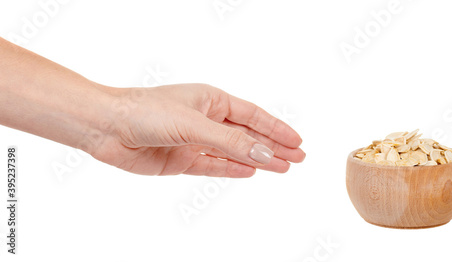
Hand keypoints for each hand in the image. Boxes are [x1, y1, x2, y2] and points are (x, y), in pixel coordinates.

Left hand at [90, 84, 305, 176]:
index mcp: (210, 100)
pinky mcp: (181, 160)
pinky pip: (214, 166)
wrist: (108, 127)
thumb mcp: (195, 124)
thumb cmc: (146, 111)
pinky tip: (251, 172)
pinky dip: (232, 169)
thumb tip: (265, 155)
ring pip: (234, 152)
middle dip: (272, 146)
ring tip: (282, 167)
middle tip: (297, 158)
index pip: (252, 115)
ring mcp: (194, 141)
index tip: (297, 141)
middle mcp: (205, 120)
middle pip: (247, 135)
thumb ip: (231, 142)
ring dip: (257, 160)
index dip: (276, 128)